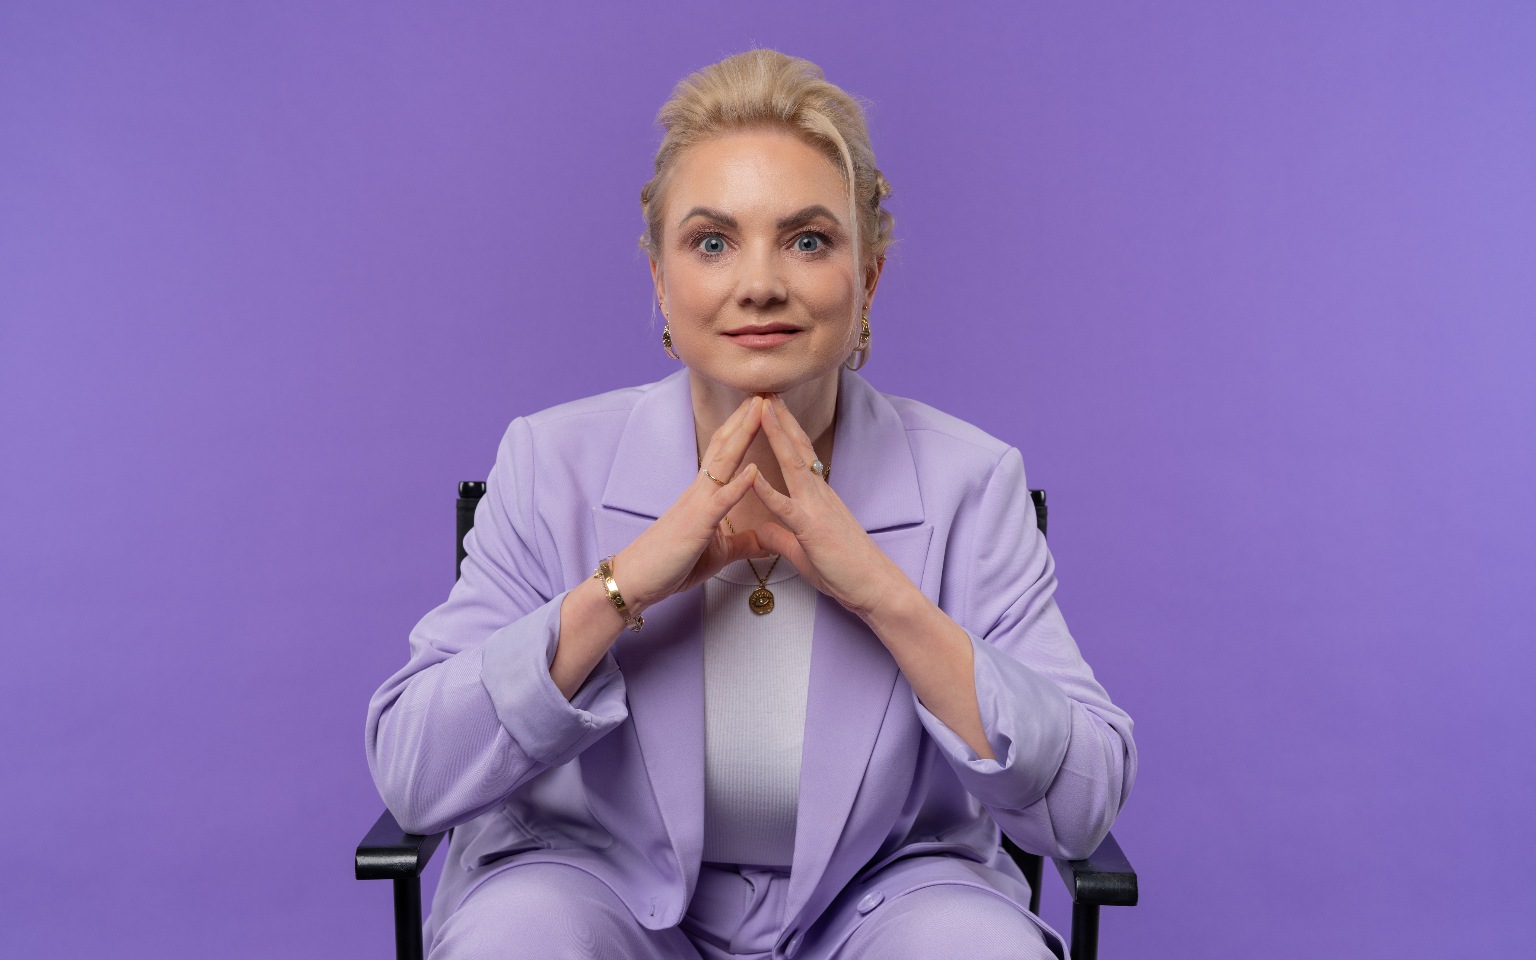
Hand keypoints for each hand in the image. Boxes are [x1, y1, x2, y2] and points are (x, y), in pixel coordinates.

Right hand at [611, 395, 771, 610]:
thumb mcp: (718, 552)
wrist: (636, 581)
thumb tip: (768, 540)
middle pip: (725, 446)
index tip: (761, 406)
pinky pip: (720, 502)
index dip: (743, 428)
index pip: (725, 452)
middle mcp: (700, 492)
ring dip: (744, 435)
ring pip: (724, 463)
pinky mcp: (697, 526)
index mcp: (704, 495)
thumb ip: (743, 543)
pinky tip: (753, 469)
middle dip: (746, 418)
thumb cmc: (672, 565)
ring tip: (761, 409)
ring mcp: (697, 505)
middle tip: (765, 389)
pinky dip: (738, 485)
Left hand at [750, 395, 904, 617]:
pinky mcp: (812, 530)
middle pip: (797, 447)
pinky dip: (767, 491)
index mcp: (818, 497)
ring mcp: (816, 508)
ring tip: (762, 408)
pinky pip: (786, 508)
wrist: (875, 587)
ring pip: (793, 464)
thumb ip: (782, 537)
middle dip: (779, 418)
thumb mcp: (804, 551)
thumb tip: (762, 529)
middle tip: (764, 389)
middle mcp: (818, 495)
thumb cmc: (844, 571)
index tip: (770, 406)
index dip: (784, 430)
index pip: (799, 454)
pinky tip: (751, 475)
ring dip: (776, 434)